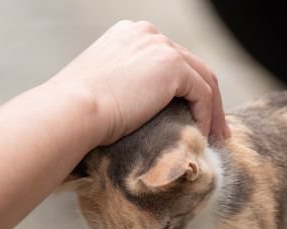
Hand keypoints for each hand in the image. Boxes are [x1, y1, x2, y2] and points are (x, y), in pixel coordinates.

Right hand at [48, 20, 230, 145]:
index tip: (189, 112)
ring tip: (214, 136)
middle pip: (191, 65)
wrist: (73, 111)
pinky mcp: (173, 66)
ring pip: (203, 78)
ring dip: (212, 109)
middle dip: (206, 98)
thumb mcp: (104, 88)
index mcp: (129, 36)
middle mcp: (147, 34)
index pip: (169, 59)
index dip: (184, 88)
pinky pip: (202, 93)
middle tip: (213, 127)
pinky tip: (201, 135)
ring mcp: (161, 47)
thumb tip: (142, 108)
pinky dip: (206, 115)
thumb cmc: (78, 111)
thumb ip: (127, 86)